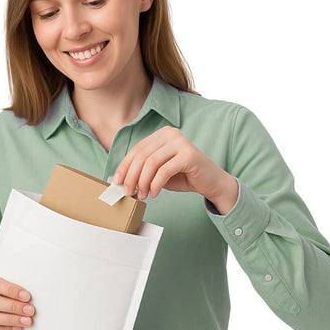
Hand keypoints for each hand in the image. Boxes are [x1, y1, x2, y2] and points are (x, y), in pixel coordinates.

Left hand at [111, 126, 238, 214]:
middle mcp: (170, 134)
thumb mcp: (158, 171)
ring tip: (142, 195)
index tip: (117, 181)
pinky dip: (156, 184)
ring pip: (151, 163)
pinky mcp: (189, 155)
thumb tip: (119, 178)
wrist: (212, 183)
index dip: (124, 166)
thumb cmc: (183, 176)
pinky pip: (164, 170)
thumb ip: (142, 170)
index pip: (137, 149)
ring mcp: (181, 142)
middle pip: (142, 155)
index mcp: (161, 134)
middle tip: (128, 192)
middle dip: (132, 176)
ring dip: (143, 182)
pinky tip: (154, 194)